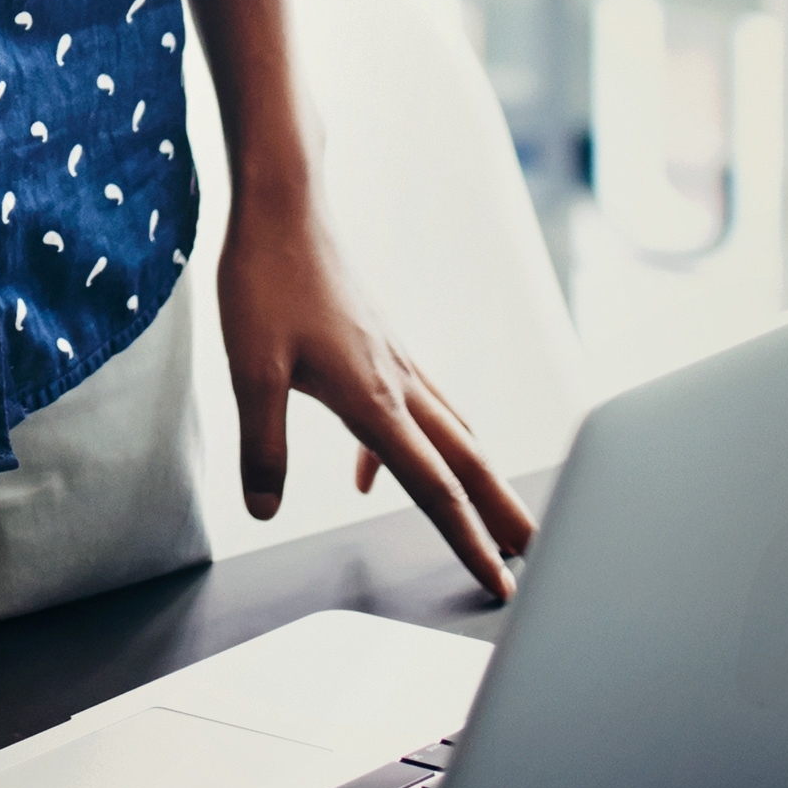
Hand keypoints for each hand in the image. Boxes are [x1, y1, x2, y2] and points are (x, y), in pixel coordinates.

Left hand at [212, 186, 538, 602]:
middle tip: (538, 556)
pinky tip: (367, 471)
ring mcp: (395, 359)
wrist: (285, 204)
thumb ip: (261, 445)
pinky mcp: (380, 343)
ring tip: (488, 519)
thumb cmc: (266, 278)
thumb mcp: (249, 368)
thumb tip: (263, 511)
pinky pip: (415, 405)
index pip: (435, 488)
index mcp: (376, 400)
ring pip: (453, 430)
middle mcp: (399, 382)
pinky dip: (412, 446)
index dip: (468, 541)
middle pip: (468, 460)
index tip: (502, 584)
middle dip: (502, 513)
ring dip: (475, 478)